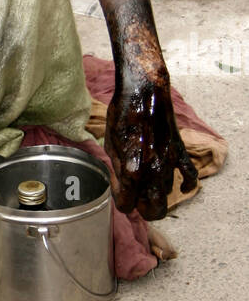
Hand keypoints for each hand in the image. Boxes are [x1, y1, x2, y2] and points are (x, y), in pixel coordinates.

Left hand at [104, 65, 197, 219]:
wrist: (144, 90)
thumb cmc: (122, 114)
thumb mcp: (110, 145)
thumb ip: (117, 170)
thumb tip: (121, 187)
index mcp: (132, 170)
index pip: (128, 205)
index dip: (121, 202)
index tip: (119, 194)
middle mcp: (153, 170)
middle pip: (155, 210)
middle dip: (144, 209)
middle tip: (137, 201)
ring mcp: (169, 161)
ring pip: (168, 194)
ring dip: (157, 194)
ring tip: (148, 186)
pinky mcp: (179, 151)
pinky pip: (190, 175)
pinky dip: (186, 184)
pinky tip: (181, 187)